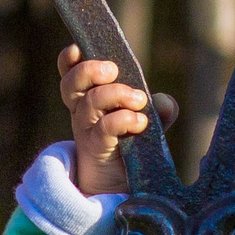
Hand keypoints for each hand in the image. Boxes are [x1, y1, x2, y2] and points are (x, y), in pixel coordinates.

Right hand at [57, 45, 175, 196]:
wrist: (118, 185)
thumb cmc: (130, 145)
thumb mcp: (146, 122)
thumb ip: (157, 110)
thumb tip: (164, 102)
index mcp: (88, 97)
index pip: (70, 73)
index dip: (70, 60)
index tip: (79, 49)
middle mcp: (81, 111)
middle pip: (71, 83)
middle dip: (89, 70)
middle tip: (113, 70)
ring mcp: (86, 130)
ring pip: (90, 101)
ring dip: (116, 94)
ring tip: (138, 100)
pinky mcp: (96, 148)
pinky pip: (104, 127)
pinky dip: (124, 119)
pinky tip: (140, 122)